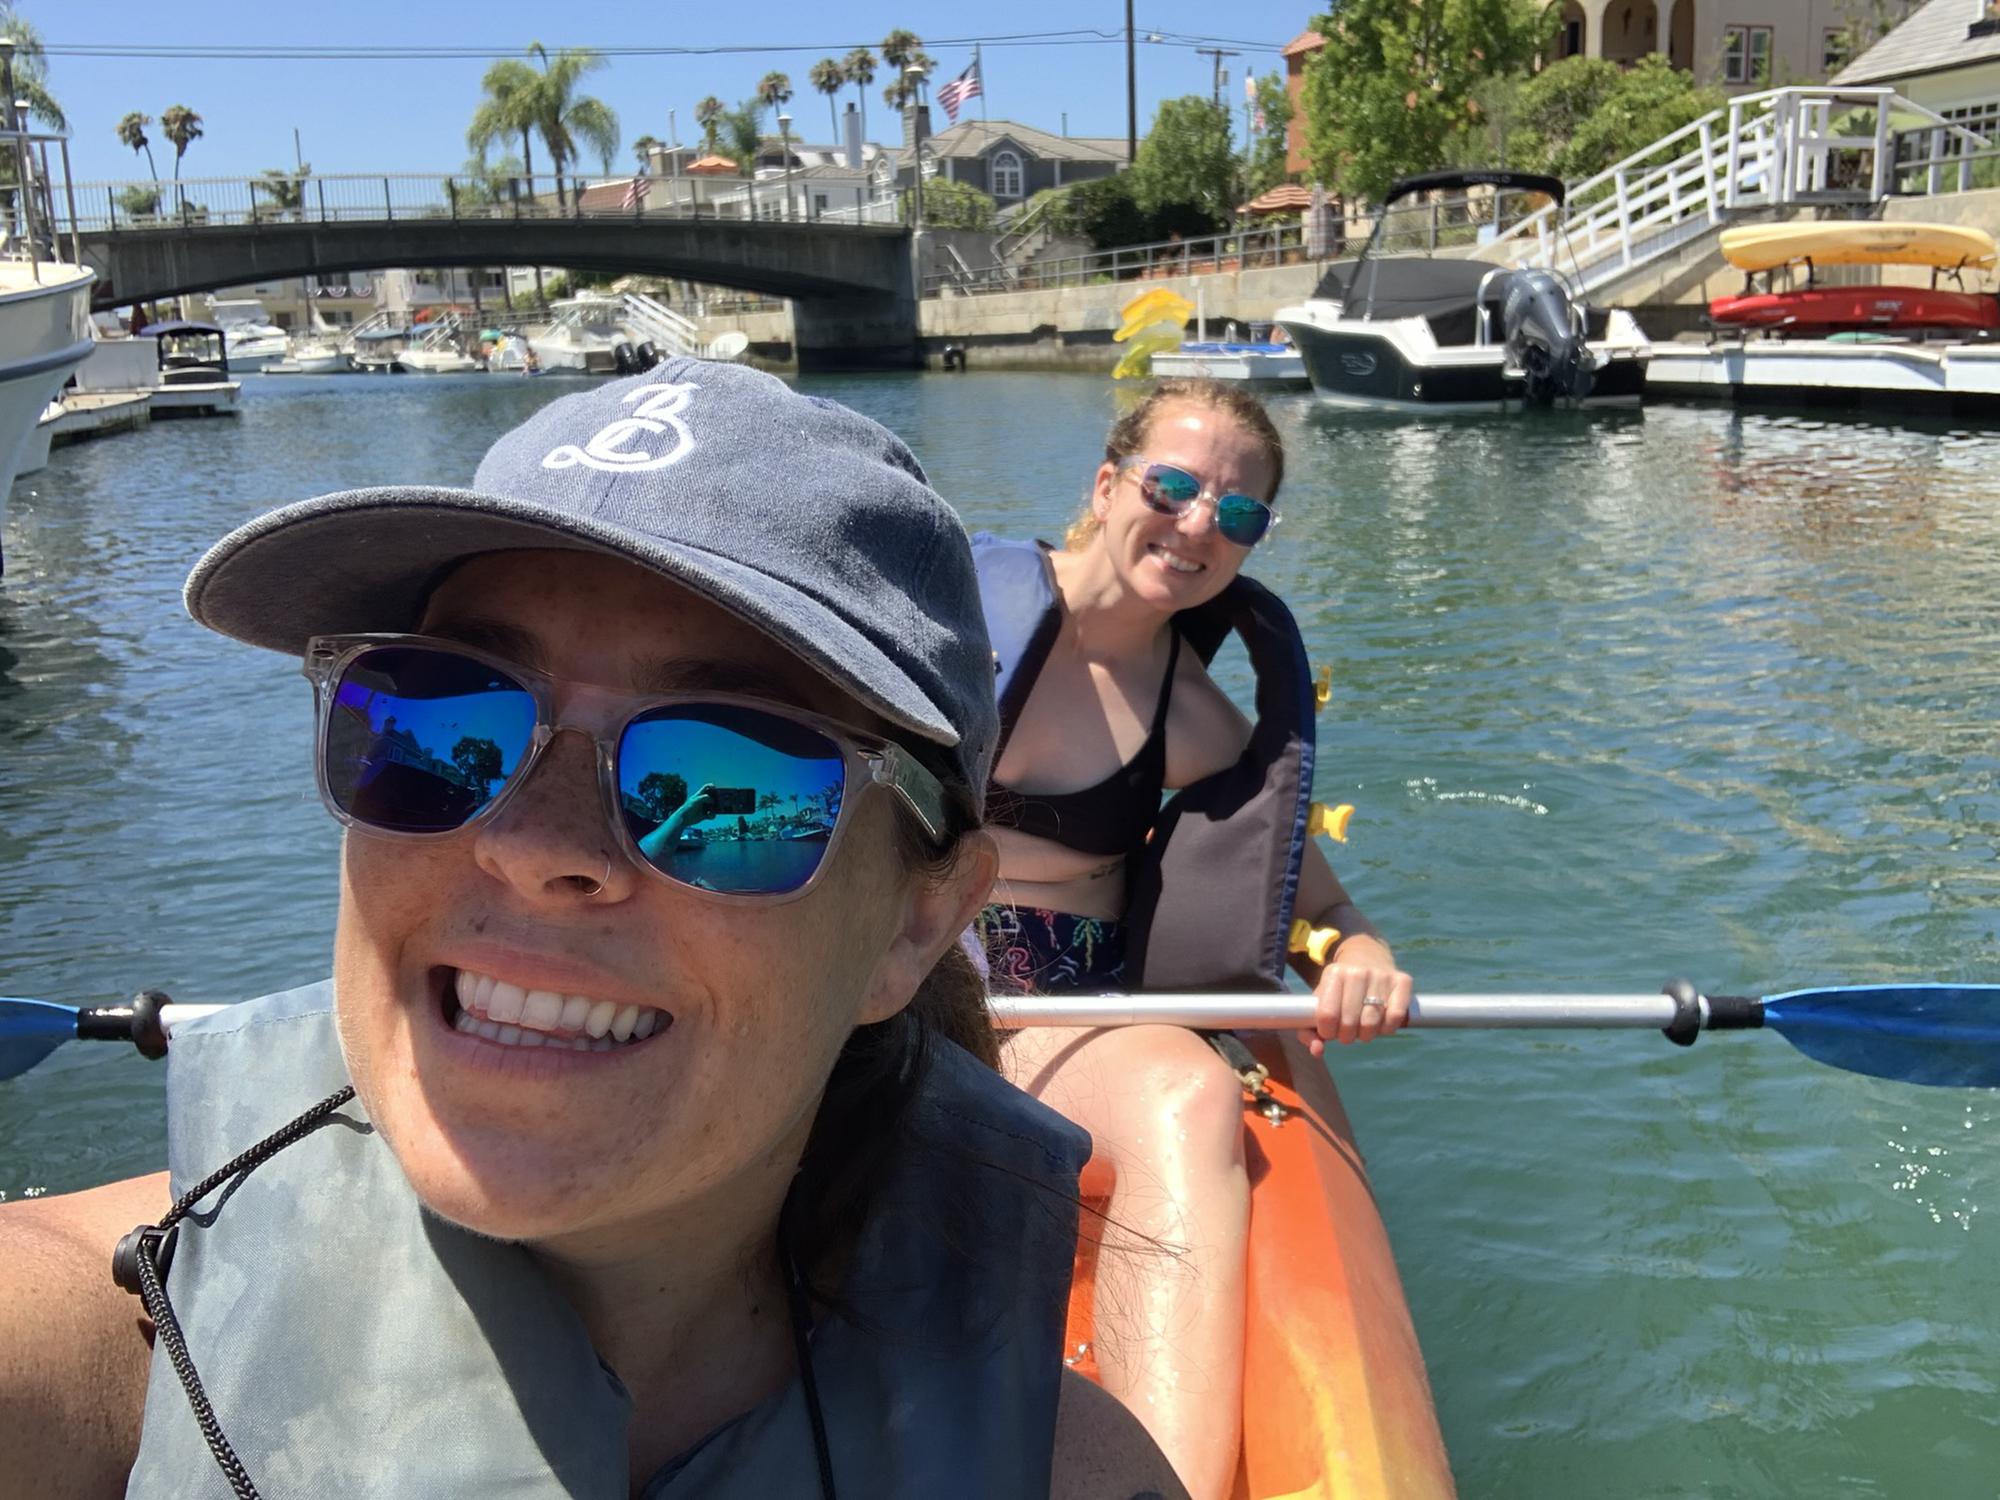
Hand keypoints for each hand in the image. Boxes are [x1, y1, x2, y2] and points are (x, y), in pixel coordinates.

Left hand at [683, 784, 717, 823]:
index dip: (712, 786)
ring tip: (714, 810)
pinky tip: (709, 815)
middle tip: (719, 801)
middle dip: (717, 799)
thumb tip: (713, 800)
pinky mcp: (705, 815)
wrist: (684, 819)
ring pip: (714, 807)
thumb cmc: (688, 807)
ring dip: (716, 809)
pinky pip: (712, 815)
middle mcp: (703, 801)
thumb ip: (704, 798)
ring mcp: (704, 808)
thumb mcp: (696, 800)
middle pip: (713, 797)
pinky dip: (712, 815)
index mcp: (700, 795)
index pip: (707, 787)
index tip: (715, 788)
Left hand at [1299, 934, 1411, 1054]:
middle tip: (1348, 1032)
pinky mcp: (1402, 981)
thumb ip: (1310, 1029)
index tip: (1330, 1031)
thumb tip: (1317, 1051)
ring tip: (1362, 1028)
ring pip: (1372, 1023)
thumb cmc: (1340, 988)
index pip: (1327, 1016)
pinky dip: (1387, 1028)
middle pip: (1350, 1023)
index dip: (1327, 1032)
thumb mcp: (1321, 1001)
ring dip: (1366, 1035)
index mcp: (1334, 973)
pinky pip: (1395, 1018)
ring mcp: (1381, 975)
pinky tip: (1381, 1023)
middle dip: (1347, 1036)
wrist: (1367, 956)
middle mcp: (1357, 972)